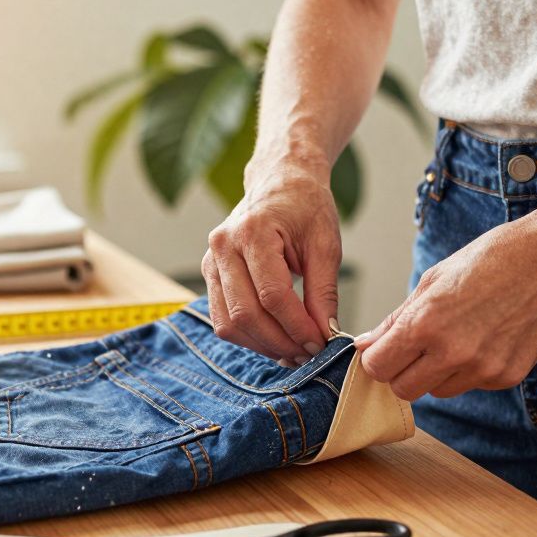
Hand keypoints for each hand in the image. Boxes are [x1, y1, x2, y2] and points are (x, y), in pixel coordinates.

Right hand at [203, 164, 339, 364]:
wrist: (280, 182)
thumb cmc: (304, 207)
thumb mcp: (325, 244)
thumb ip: (324, 292)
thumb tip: (326, 334)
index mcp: (253, 231)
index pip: (272, 295)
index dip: (297, 327)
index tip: (320, 343)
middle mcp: (223, 246)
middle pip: (245, 314)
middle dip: (280, 342)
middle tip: (308, 354)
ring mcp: (210, 261)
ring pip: (228, 323)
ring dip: (262, 345)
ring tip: (293, 351)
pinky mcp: (209, 274)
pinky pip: (222, 318)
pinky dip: (248, 336)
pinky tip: (274, 339)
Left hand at [354, 214, 536, 399]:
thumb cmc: (488, 260)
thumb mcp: (433, 280)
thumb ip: (396, 319)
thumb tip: (366, 344)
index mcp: (425, 323)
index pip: (378, 367)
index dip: (377, 358)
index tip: (384, 349)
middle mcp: (452, 353)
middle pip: (403, 389)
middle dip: (402, 372)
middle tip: (414, 348)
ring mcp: (482, 369)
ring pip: (438, 391)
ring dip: (437, 373)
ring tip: (457, 337)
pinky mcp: (507, 376)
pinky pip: (472, 385)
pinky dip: (470, 370)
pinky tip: (485, 338)